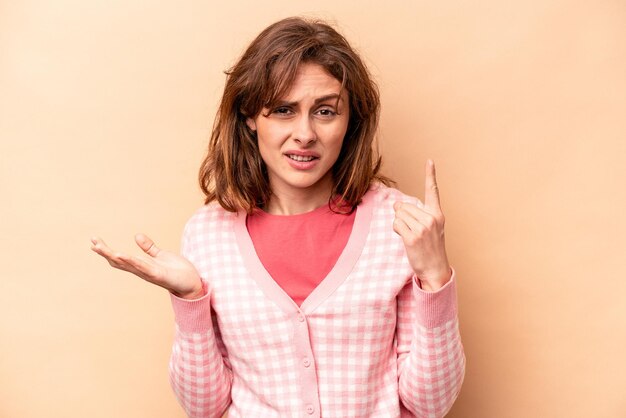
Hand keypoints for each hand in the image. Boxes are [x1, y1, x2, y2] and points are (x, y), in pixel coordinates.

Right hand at [90, 233, 204, 298]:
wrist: (192, 283)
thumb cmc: (177, 271)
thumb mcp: (161, 255)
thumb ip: (149, 247)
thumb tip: (136, 235)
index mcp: (141, 266)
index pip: (119, 258)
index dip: (106, 251)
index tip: (94, 241)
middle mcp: (141, 271)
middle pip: (118, 261)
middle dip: (105, 252)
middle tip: (92, 242)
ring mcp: (149, 273)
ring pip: (128, 264)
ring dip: (115, 256)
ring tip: (101, 248)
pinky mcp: (159, 275)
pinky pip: (143, 267)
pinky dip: (133, 261)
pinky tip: (123, 255)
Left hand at [393, 159, 450, 290]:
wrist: (435, 269)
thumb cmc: (431, 248)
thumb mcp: (431, 228)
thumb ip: (417, 214)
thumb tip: (396, 205)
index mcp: (437, 214)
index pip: (433, 191)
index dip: (430, 175)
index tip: (429, 161)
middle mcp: (431, 219)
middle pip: (404, 205)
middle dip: (402, 215)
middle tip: (413, 231)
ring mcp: (422, 228)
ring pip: (399, 214)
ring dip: (399, 224)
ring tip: (411, 236)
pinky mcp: (412, 237)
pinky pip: (396, 224)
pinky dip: (396, 230)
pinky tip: (406, 239)